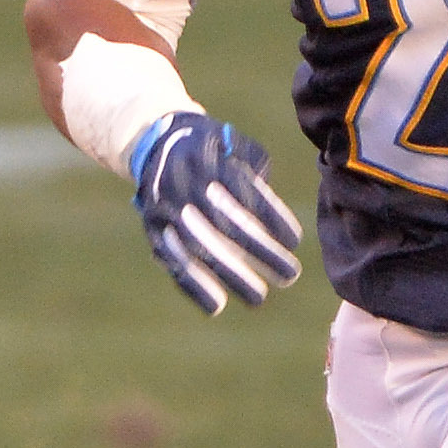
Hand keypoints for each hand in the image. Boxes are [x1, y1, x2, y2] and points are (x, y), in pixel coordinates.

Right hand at [129, 112, 302, 314]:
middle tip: (290, 276)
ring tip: (258, 298)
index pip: (245, 193)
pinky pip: (172, 260)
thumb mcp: (233, 142)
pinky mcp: (153, 227)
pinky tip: (216, 306)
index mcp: (209, 161)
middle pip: (225, 224)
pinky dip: (192, 285)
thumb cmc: (210, 146)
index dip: (271, 218)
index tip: (295, 241)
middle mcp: (184, 184)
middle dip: (260, 252)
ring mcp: (166, 208)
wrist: (153, 141)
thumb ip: (257, 167)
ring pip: (198, 246)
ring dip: (229, 275)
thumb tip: (273, 209)